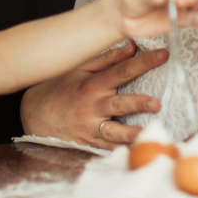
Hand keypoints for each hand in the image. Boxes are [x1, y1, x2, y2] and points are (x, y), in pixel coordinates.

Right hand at [20, 41, 168, 148]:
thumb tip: (132, 46)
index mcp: (92, 84)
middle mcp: (93, 106)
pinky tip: (137, 151)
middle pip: (119, 104)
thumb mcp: (79, 68)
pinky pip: (107, 147)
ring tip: (148, 134)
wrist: (34, 114)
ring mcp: (90, 127)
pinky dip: (121, 150)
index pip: (122, 70)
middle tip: (156, 103)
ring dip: (132, 133)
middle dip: (138, 103)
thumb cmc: (60, 87)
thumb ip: (107, 58)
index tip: (163, 55)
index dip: (143, 62)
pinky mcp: (89, 142)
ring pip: (114, 131)